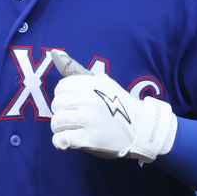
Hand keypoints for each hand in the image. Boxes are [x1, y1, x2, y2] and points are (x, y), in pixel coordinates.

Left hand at [49, 49, 177, 161]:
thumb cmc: (119, 105)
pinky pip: (61, 140)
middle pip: (57, 105)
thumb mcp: (103, 83)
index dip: (63, 97)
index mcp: (92, 83)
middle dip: (61, 112)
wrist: (141, 129)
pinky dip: (61, 142)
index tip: (71, 103)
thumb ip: (79, 72)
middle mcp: (89, 98)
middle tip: (72, 118)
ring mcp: (88, 119)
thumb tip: (55, 53)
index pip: (61, 88)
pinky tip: (69, 141)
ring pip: (57, 122)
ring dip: (60, 128)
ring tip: (71, 129)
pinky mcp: (88, 139)